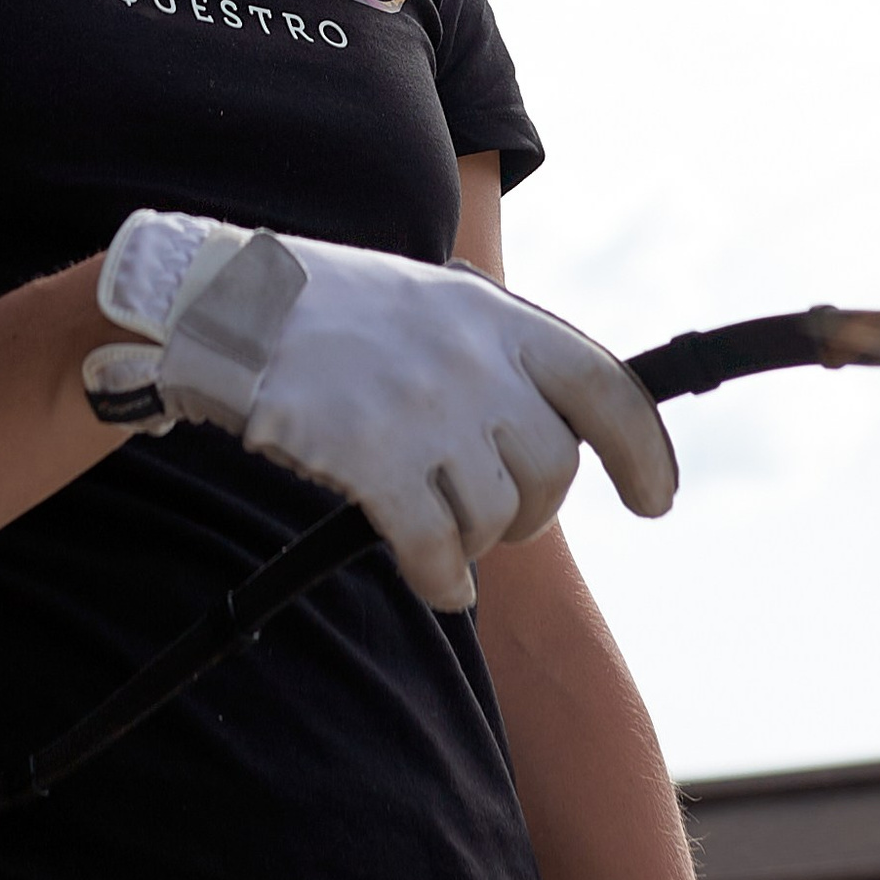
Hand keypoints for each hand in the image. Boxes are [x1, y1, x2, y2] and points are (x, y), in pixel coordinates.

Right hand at [84, 209, 676, 608]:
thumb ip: (493, 352)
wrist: (223, 304)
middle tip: (499, 517)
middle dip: (534, 510)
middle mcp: (472, 360)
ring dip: (477, 541)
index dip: (644, 452)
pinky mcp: (373, 459)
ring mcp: (425, 410)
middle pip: (553, 470)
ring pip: (496, 516)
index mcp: (493, 314)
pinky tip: (437, 580)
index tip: (656, 499)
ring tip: (443, 530)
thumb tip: (554, 430)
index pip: (606, 387)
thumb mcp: (430, 299)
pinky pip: (437, 549)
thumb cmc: (327, 308)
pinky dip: (444, 577)